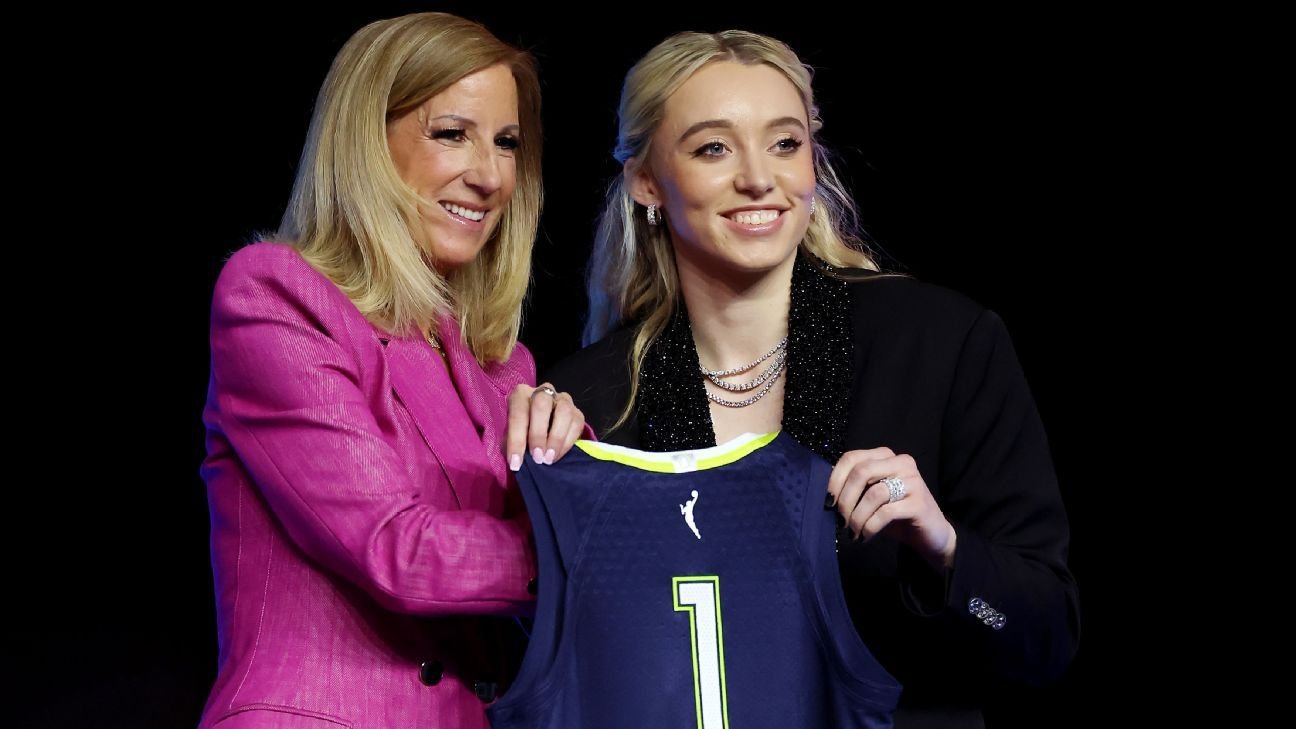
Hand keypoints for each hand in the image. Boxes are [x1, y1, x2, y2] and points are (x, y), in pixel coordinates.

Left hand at [506, 382, 584, 470]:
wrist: (541, 432)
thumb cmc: (522, 433)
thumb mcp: (511, 437)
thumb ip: (512, 444)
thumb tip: (518, 460)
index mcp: (521, 395)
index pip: (517, 412)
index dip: (516, 439)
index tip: (516, 462)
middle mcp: (542, 392)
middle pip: (542, 404)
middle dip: (538, 434)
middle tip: (537, 457)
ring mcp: (562, 400)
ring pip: (564, 411)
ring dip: (556, 438)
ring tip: (548, 458)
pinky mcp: (577, 412)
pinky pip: (576, 424)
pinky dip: (566, 443)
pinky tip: (557, 455)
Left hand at [826, 447, 956, 569]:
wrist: (931, 535)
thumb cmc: (896, 515)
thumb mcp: (871, 497)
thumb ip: (854, 488)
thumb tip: (827, 493)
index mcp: (886, 456)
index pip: (852, 458)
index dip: (835, 479)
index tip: (827, 501)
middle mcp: (901, 462)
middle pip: (861, 472)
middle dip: (845, 499)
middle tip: (840, 520)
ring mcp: (913, 481)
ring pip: (873, 493)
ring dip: (857, 517)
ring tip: (852, 531)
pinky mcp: (919, 502)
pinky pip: (886, 512)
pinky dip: (870, 526)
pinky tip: (865, 536)